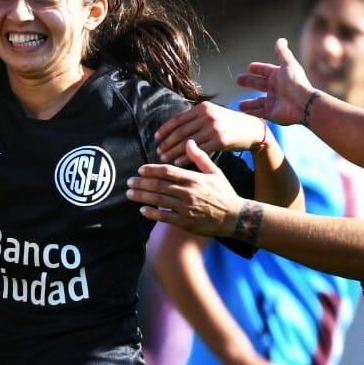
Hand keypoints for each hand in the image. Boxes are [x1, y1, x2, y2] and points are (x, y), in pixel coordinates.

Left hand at [127, 142, 242, 236]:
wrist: (234, 217)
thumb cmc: (224, 193)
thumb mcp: (215, 172)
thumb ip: (199, 157)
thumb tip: (188, 142)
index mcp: (194, 179)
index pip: (168, 171)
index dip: (151, 170)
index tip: (140, 169)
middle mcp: (188, 193)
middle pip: (159, 185)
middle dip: (141, 183)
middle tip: (129, 182)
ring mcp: (185, 208)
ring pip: (159, 201)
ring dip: (142, 197)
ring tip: (130, 194)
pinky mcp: (185, 222)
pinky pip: (164, 217)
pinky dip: (152, 213)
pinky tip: (142, 210)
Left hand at [155, 101, 270, 165]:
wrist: (253, 130)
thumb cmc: (230, 124)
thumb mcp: (214, 115)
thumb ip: (196, 118)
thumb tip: (175, 127)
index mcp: (202, 108)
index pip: (178, 119)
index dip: (165, 129)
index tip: (156, 138)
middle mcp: (207, 116)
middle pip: (180, 132)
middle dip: (166, 143)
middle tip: (158, 151)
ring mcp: (213, 128)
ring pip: (186, 142)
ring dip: (172, 151)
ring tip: (164, 158)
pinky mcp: (219, 141)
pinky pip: (198, 151)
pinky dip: (185, 157)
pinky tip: (177, 163)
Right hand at [235, 38, 317, 126]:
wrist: (302, 103)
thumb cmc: (295, 82)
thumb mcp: (288, 64)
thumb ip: (282, 53)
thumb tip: (280, 40)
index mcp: (278, 76)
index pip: (266, 70)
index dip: (258, 68)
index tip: (249, 67)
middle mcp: (275, 89)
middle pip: (258, 84)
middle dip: (248, 82)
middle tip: (238, 80)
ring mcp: (273, 102)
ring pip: (257, 102)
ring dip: (248, 103)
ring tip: (239, 104)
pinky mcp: (271, 113)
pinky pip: (258, 113)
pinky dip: (250, 113)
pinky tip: (243, 113)